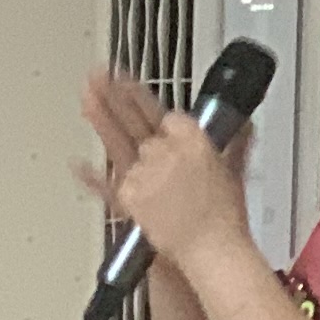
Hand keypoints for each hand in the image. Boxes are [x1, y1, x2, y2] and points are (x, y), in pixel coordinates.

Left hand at [79, 65, 254, 270]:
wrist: (212, 247)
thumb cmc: (224, 215)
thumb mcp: (235, 170)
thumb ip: (236, 143)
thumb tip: (244, 126)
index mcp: (194, 140)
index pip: (164, 113)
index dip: (143, 99)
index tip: (126, 80)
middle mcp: (165, 152)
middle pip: (135, 118)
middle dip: (116, 94)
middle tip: (99, 72)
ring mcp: (143, 174)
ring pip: (117, 139)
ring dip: (100, 114)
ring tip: (85, 93)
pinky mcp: (129, 199)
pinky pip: (104, 184)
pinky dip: (89, 175)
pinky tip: (75, 163)